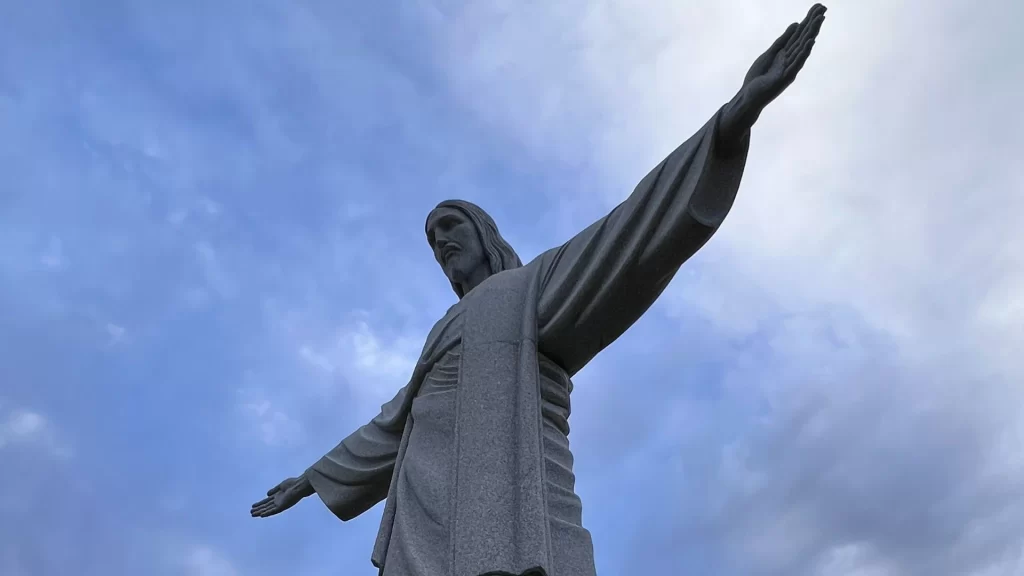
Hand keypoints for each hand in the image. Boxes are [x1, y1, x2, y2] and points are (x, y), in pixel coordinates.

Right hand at [250, 476, 312, 517]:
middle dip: (258, 509)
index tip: (253, 506)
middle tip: (251, 512)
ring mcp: (280, 504)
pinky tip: (261, 515)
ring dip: (260, 512)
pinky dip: (267, 513)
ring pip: (268, 509)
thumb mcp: (281, 486)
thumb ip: (274, 490)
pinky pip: (273, 511)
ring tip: (253, 514)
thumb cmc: (293, 484)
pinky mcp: (283, 506)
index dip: (260, 503)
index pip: (267, 501)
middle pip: (266, 506)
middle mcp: (278, 501)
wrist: (300, 485)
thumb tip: (267, 494)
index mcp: (278, 496)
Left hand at [719, 4, 826, 151]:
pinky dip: (804, 52)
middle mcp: (792, 59)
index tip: (819, 7)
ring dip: (812, 33)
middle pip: (804, 37)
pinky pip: (796, 62)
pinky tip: (810, 41)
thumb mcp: (770, 53)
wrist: (749, 97)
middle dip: (813, 22)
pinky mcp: (785, 77)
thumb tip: (796, 24)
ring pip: (803, 47)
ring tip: (820, 19)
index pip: (800, 33)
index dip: (809, 20)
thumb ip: (783, 40)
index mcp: (787, 52)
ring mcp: (790, 68)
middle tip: (824, 8)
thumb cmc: (759, 78)